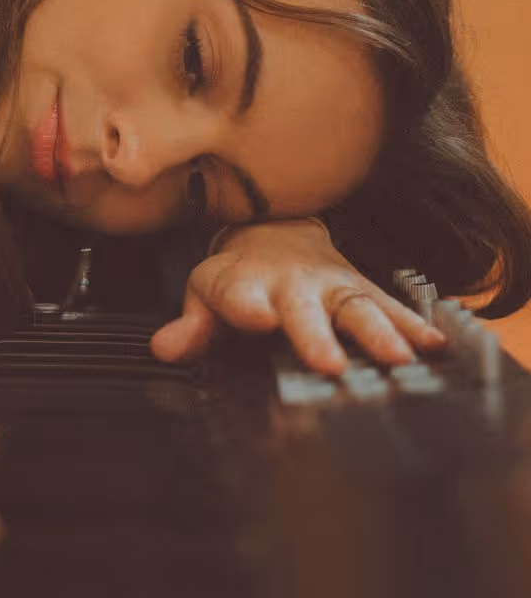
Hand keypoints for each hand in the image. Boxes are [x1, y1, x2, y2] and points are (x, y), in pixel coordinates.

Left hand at [151, 218, 444, 373]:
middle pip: (304, 310)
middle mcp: (293, 286)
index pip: (240, 296)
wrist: (276, 233)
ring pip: (356, 308)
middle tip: (329, 364)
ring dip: (377, 333)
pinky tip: (433, 347)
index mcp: (246, 286)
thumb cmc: (238, 276)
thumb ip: (190, 325)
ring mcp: (332, 287)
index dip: (246, 306)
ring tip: (396, 359)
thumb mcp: (205, 292)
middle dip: (317, 335)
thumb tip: (165, 348)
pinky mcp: (364, 291)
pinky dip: (413, 326)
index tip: (257, 319)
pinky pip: (391, 307)